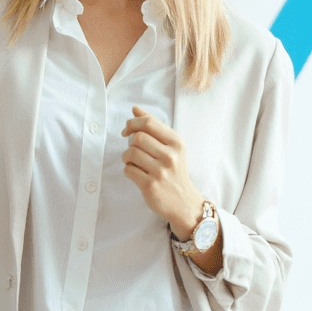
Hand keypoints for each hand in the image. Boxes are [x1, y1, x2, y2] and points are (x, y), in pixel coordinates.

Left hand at [120, 105, 203, 236]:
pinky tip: (137, 174)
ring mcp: (161, 171)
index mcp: (177, 142)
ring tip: (135, 163)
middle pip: (137, 138)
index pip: (148, 123)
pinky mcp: (150, 185)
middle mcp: (171, 156)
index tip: (126, 130)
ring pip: (130, 153)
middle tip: (133, 150)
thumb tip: (135, 108)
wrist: (184, 202)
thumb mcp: (171, 146)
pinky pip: (128, 169)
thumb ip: (154, 126)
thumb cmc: (175, 170)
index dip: (132, 123)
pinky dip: (128, 170)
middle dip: (130, 143)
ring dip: (127, 157)